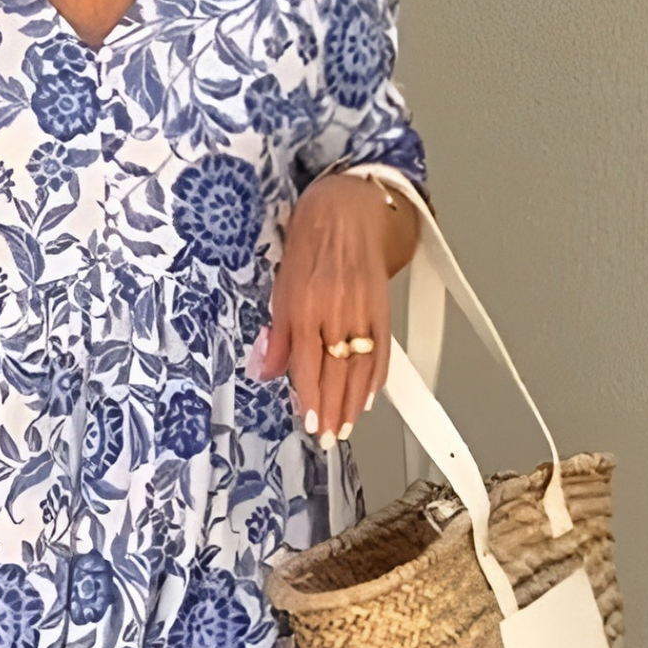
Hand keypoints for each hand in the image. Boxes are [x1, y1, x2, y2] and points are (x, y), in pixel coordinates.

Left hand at [251, 170, 419, 445]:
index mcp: (305, 308)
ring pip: (362, 367)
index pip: (309, 365)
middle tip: (330, 437)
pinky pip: (382, 349)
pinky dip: (377, 377)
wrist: (347, 211)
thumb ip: (278, 335)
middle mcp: (335, 312)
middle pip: (338, 373)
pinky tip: (369, 397)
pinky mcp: (382, 306)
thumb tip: (266, 371)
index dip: (312, 398)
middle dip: (334, 410)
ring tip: (347, 426)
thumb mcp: (280, 288)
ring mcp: (362, 310)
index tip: (311, 424)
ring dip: (355, 402)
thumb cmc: (309, 246)